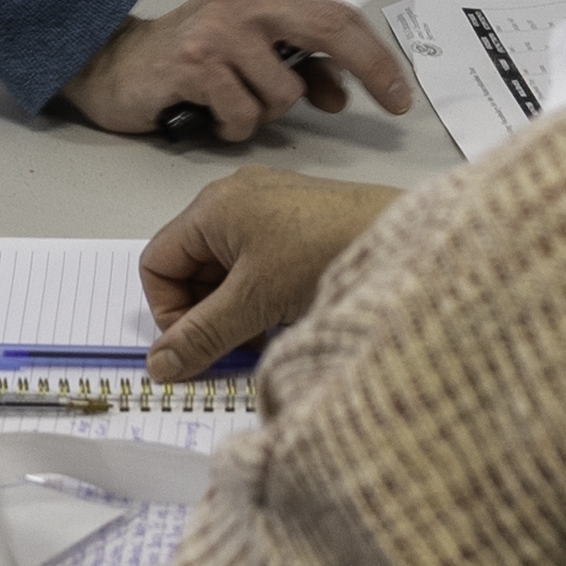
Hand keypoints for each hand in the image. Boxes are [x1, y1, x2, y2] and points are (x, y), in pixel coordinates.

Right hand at [55, 0, 420, 143]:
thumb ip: (297, 66)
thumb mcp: (249, 55)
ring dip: (267, 115)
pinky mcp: (195, 63)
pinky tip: (210, 115)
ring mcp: (219, 30)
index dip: (375, 55)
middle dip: (368, 70)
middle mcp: (244, 2)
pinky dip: (234, 128)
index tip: (399, 93)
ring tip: (234, 107)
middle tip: (388, 106)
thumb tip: (342, 93)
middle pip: (329, 30)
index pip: (336, 15)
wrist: (112, 65)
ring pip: (284, 92)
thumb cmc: (186, 63)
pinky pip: (244, 115)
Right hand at [138, 169, 398, 375]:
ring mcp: (270, 207)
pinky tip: (290, 313)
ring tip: (269, 331)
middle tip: (236, 344)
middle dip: (207, 313)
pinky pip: (260, 263)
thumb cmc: (325, 253)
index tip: (196, 346)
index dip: (168, 311)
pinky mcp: (300, 221)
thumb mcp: (253, 303)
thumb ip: (200, 337)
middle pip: (191, 267)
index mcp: (212, 207)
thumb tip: (158, 367)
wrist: (408, 238)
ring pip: (228, 269)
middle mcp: (235, 198)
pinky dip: (264, 294)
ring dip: (237, 308)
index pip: (157, 263)